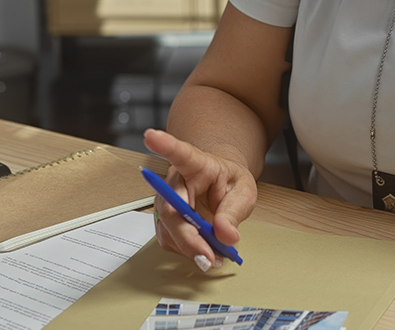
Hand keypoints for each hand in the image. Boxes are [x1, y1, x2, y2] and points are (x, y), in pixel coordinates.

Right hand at [142, 128, 256, 270]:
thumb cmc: (229, 182)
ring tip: (215, 255)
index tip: (151, 136)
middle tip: (208, 257)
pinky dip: (189, 251)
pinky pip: (171, 241)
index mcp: (196, 163)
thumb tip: (226, 236)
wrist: (219, 184)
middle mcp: (174, 181)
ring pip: (168, 230)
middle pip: (171, 209)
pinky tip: (205, 252)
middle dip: (188, 238)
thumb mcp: (243, 191)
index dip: (164, 145)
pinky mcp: (163, 220)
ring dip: (191, 248)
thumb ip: (235, 210)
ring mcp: (164, 201)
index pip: (179, 153)